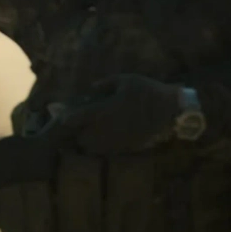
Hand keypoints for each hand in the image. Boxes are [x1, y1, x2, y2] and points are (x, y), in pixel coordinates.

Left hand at [65, 74, 181, 154]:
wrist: (168, 107)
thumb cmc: (145, 90)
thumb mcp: (124, 80)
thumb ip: (105, 84)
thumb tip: (91, 88)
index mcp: (105, 110)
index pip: (78, 118)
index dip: (67, 118)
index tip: (62, 117)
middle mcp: (108, 128)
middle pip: (82, 139)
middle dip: (76, 134)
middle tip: (77, 126)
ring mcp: (118, 139)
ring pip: (94, 148)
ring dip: (88, 142)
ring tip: (89, 133)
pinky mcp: (127, 146)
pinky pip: (108, 151)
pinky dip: (102, 147)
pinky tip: (104, 138)